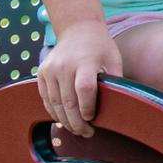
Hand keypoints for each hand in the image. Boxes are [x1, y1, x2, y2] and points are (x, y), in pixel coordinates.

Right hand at [35, 21, 122, 137]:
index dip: (88, 108)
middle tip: (87, 133)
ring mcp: (50, 69)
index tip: (93, 119)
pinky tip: (64, 119)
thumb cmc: (100, 47)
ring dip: (65, 121)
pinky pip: (46, 98)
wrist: (78, 29)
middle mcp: (64, 65)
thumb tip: (120, 106)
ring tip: (76, 129)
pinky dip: (54, 112)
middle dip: (77, 122)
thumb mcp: (113, 59)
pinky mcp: (42, 72)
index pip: (84, 89)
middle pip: (68, 101)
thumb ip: (115, 81)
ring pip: (55, 104)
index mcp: (85, 62)